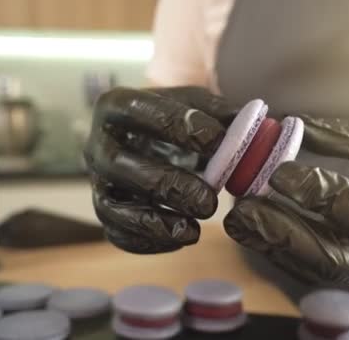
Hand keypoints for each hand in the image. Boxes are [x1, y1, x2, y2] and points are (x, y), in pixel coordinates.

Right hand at [84, 86, 235, 253]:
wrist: (152, 140)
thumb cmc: (176, 120)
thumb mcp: (196, 106)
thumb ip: (220, 112)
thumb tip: (250, 124)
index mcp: (116, 106)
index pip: (136, 110)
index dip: (175, 125)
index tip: (216, 140)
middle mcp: (98, 145)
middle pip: (119, 165)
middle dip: (168, 185)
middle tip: (210, 201)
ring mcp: (98, 182)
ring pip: (111, 208)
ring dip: (155, 223)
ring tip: (196, 229)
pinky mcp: (106, 212)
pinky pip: (117, 234)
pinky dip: (149, 242)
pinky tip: (183, 236)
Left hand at [224, 116, 348, 282]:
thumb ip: (339, 136)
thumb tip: (284, 123)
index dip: (320, 194)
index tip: (279, 172)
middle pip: (336, 258)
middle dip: (286, 233)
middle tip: (246, 209)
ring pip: (315, 268)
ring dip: (272, 244)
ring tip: (238, 219)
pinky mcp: (346, 271)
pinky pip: (307, 268)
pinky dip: (275, 250)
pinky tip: (248, 229)